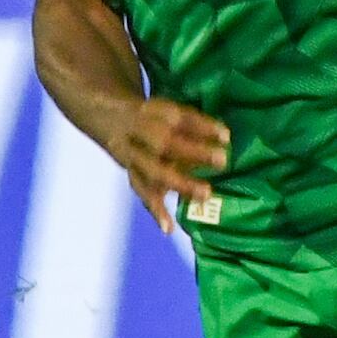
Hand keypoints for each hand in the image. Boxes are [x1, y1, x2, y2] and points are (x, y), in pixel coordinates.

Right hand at [104, 95, 230, 226]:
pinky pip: (144, 193)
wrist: (110, 118)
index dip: (202, 126)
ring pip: (154, 171)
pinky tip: (169, 228)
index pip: (178, 117)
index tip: (226, 136)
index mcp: (152, 111)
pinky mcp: (132, 175)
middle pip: (164, 143)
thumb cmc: (155, 117)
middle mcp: (138, 133)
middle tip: (222, 161)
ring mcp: (131, 156)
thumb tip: (224, 138)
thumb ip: (193, 123)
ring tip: (206, 194)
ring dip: (181, 184)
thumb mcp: (169, 110)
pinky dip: (157, 211)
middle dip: (194, 153)